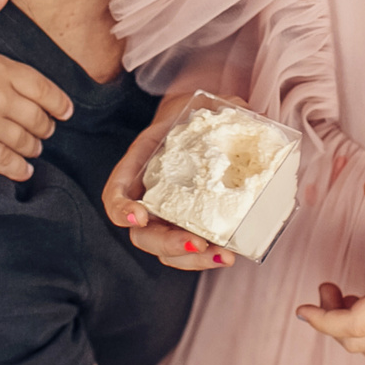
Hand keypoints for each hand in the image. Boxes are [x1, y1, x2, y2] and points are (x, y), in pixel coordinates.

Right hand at [0, 0, 75, 181]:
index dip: (59, 103)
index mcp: (1, 68)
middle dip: (45, 127)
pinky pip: (3, 162)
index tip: (66, 112)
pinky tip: (23, 170)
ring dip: (32, 147)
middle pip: (37, 118)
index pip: (44, 89)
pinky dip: (17, 168)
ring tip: (33, 150)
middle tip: (46, 132)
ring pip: (23, 141)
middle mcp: (0, 97)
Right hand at [102, 90, 232, 270]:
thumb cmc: (197, 116)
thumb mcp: (206, 105)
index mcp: (140, 164)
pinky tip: (229, 254)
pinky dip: (207, 258)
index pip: (116, 192)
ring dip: (191, 260)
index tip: (140, 216)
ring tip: (222, 256)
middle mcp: (148, 197)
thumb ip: (223, 107)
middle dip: (167, 244)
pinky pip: (191, 250)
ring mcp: (167, 216)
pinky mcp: (190, 227)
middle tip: (196, 243)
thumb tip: (247, 113)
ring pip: (166, 251)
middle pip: (142, 234)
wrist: (203, 127)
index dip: (121, 208)